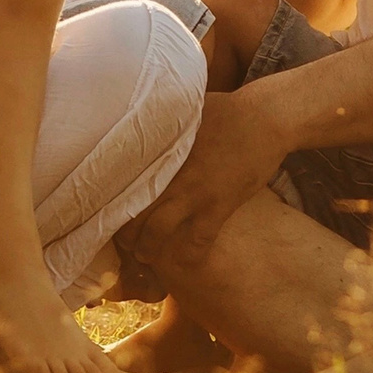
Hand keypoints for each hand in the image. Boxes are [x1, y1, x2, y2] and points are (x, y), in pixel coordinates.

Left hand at [125, 88, 289, 274]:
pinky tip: (185, 263)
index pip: (124, 182)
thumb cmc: (226, 109)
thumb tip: (145, 112)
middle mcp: (171, 174)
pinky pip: (198, 240)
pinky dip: (189, 255)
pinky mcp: (220, 205)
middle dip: (124, 232)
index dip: (112, 202)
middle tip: (122, 241)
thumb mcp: (185, 109)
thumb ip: (164, 119)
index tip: (107, 213)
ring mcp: (195, 191)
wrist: (266, 117)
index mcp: (159, 150)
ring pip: (158, 231)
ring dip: (148, 249)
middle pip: (133, 211)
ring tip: (144, 256)